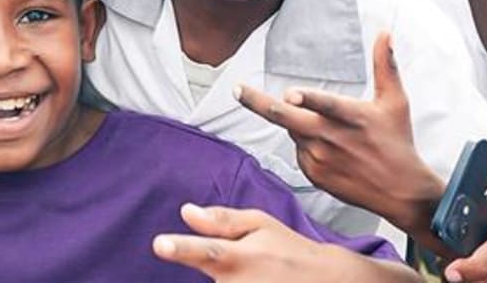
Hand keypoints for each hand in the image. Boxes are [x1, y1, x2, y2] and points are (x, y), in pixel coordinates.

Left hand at [153, 203, 335, 280]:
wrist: (327, 281)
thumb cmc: (288, 249)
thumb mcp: (259, 224)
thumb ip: (220, 220)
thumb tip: (185, 212)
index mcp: (240, 256)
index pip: (205, 250)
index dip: (180, 248)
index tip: (159, 244)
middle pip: (210, 276)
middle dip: (220, 269)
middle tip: (253, 264)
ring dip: (232, 279)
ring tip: (261, 273)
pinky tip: (258, 278)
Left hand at [235, 31, 444, 236]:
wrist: (403, 194)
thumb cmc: (398, 142)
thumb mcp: (395, 102)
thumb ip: (385, 65)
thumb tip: (385, 32)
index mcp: (351, 117)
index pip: (325, 105)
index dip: (308, 98)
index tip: (289, 92)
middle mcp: (331, 138)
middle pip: (287, 119)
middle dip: (258, 103)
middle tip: (237, 89)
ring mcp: (321, 159)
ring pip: (293, 131)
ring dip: (299, 124)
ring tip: (332, 132)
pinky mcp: (315, 175)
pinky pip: (299, 152)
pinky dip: (306, 145)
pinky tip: (331, 150)